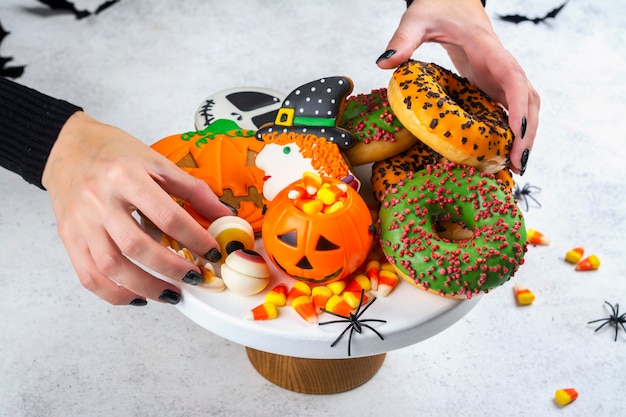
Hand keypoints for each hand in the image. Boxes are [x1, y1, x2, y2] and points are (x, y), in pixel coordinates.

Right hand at [42, 112, 232, 304]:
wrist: (66, 146)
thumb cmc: (114, 152)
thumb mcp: (156, 162)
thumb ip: (192, 190)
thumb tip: (225, 215)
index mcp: (126, 176)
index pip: (166, 215)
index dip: (194, 238)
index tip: (212, 253)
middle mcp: (99, 200)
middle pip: (136, 245)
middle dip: (171, 268)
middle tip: (195, 277)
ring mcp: (81, 222)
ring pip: (111, 266)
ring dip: (145, 286)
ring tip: (172, 294)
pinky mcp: (69, 238)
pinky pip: (89, 275)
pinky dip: (113, 293)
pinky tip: (137, 296)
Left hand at [377, 0, 539, 174]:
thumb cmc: (438, 4)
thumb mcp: (418, 18)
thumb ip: (403, 39)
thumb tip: (385, 62)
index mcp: (488, 48)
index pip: (512, 78)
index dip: (518, 106)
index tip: (517, 132)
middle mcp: (500, 63)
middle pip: (527, 98)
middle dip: (528, 131)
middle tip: (518, 164)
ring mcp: (497, 74)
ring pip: (523, 105)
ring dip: (525, 133)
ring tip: (515, 165)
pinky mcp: (490, 82)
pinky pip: (507, 107)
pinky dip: (510, 129)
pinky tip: (502, 152)